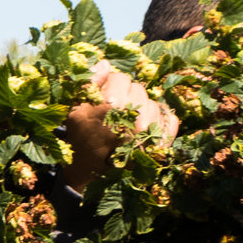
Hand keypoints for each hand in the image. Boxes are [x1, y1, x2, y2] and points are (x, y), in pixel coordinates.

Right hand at [64, 63, 177, 193]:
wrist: (92, 179)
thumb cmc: (81, 143)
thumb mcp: (74, 112)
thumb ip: (88, 83)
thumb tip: (105, 63)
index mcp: (114, 104)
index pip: (121, 77)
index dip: (110, 87)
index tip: (103, 100)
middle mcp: (137, 115)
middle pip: (138, 89)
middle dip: (126, 97)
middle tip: (114, 115)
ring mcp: (152, 131)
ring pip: (152, 103)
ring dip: (141, 110)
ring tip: (127, 126)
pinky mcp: (162, 144)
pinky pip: (169, 120)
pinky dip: (160, 122)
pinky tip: (144, 131)